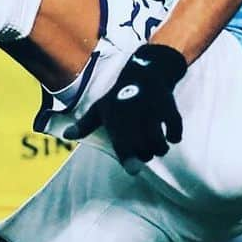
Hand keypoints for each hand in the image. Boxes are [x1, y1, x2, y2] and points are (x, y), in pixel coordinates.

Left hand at [95, 42, 186, 173]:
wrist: (145, 72)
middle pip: (143, 149)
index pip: (123, 144)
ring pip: (158, 142)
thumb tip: (66, 136)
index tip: (133, 170)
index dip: (128, 159)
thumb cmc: (119, 96)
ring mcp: (152, 110)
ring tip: (158, 147)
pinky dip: (174, 136)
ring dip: (160, 149)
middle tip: (145, 150)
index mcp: (115, 117)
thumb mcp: (100, 108)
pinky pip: (175, 129)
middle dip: (145, 155)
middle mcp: (134, 114)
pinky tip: (171, 136)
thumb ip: (85, 124)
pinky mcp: (168, 107)